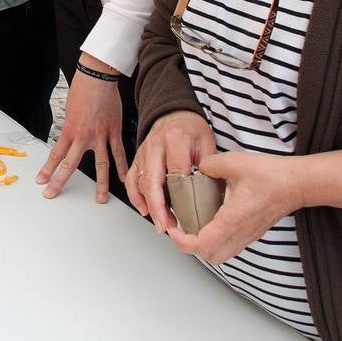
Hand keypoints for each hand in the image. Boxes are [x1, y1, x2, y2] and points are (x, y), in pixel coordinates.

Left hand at [36, 55, 127, 201]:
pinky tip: (124, 178)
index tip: (42, 181)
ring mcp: (101, 135)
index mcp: (69, 130)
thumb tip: (71, 139)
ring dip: (100, 184)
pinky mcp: (114, 131)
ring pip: (102, 165)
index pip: (56, 155)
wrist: (97, 77)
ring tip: (100, 198)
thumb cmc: (82, 90)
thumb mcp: (69, 111)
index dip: (48, 170)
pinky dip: (123, 166)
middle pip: (71, 164)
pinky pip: (119, 152)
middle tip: (53, 194)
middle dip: (60, 181)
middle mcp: (84, 136)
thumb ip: (71, 128)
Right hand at [126, 110, 216, 231]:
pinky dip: (135, 196)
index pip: (175, 172)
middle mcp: (155, 146)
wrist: (174, 114)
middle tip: (166, 225)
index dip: (179, 196)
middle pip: (152, 181)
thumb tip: (211, 193)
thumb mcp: (207, 143)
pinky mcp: (136, 158)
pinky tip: (144, 209)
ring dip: (148, 205)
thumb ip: (208, 167)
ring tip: (161, 222)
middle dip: (158, 207)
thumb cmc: (191, 129)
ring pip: (139, 182)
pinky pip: (130, 179)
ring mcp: (143, 152)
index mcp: (175, 140)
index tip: (186, 213)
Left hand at [166, 151, 303, 264]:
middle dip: (190, 247)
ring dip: (204, 246)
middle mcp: (241, 233)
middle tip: (181, 228)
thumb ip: (210, 165)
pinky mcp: (253, 233)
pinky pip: (231, 247)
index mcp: (233, 219)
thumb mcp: (234, 162)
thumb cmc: (272, 176)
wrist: (298, 183)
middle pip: (210, 257)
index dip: (182, 242)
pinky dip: (216, 241)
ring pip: (221, 255)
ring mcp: (248, 235)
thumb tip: (199, 169)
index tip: (174, 229)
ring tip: (194, 226)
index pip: (202, 244)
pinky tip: (211, 221)